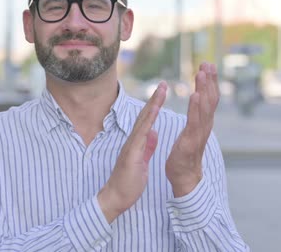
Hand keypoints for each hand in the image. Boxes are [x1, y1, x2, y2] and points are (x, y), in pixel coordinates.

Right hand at [97, 81, 166, 222]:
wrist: (116, 197)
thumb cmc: (127, 182)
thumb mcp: (142, 162)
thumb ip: (147, 147)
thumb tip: (153, 133)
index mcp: (137, 142)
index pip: (147, 120)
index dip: (155, 106)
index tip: (163, 93)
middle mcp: (133, 140)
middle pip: (145, 115)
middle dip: (154, 99)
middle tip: (164, 83)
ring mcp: (131, 145)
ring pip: (143, 120)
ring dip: (152, 104)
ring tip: (161, 90)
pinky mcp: (131, 152)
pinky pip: (142, 133)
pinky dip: (148, 120)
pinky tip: (155, 109)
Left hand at [166, 63, 219, 196]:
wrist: (185, 178)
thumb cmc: (186, 155)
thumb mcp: (191, 131)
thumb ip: (195, 117)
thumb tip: (198, 101)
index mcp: (203, 122)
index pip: (208, 98)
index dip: (209, 81)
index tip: (207, 65)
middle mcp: (205, 125)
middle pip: (210, 99)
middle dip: (209, 80)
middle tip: (208, 63)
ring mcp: (199, 133)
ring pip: (204, 107)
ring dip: (204, 88)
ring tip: (201, 73)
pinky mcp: (191, 140)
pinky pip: (194, 121)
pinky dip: (196, 107)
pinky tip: (195, 94)